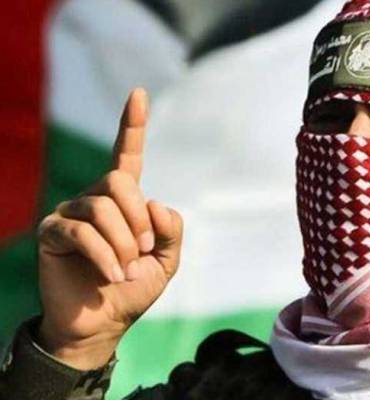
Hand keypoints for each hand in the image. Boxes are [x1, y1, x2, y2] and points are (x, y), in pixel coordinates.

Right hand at [36, 89, 182, 369]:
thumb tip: (156, 203)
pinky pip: (81, 231)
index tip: (139, 93)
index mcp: (125, 201)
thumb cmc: (134, 289)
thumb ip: (170, 230)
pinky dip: (105, 255)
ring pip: (102, 207)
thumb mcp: (166, 260)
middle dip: (138, 218)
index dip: (133, 125)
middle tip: (142, 250)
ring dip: (123, 242)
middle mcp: (96, 198)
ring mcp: (72, 212)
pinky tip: (111, 274)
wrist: (103, 323)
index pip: (127, 155)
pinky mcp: (53, 232)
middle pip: (119, 181)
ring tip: (126, 269)